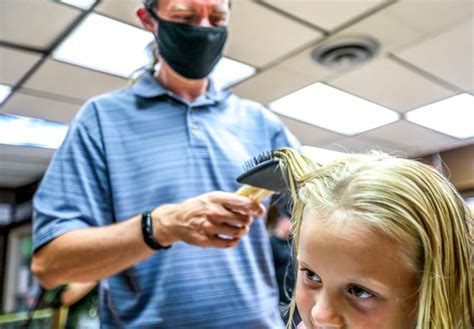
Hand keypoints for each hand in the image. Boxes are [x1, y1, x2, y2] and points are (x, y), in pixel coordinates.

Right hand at [151, 191, 265, 247]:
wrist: (176, 220)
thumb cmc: (199, 207)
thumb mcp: (212, 197)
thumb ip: (231, 199)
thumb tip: (254, 202)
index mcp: (216, 198)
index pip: (243, 203)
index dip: (256, 208)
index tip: (260, 211)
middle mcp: (214, 212)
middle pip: (244, 219)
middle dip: (248, 220)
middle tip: (245, 220)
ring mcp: (210, 227)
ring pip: (239, 232)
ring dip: (242, 231)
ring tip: (239, 228)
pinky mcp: (207, 241)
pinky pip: (230, 243)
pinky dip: (235, 241)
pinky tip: (232, 237)